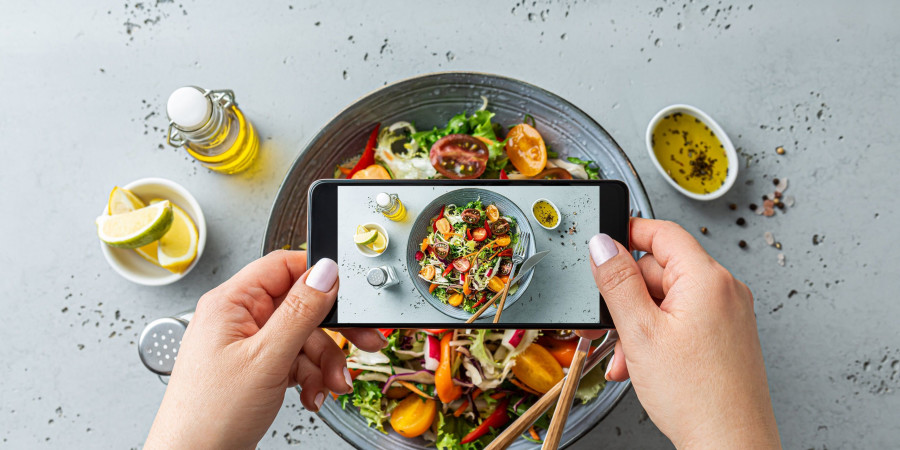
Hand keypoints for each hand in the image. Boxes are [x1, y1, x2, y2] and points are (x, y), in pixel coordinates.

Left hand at [145, 251, 385, 449]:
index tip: (345, 295)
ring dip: (323, 364)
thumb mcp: (266, 358)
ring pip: (304, 338)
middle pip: (300, 306)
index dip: (318, 277)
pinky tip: (311, 395)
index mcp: (231, 303)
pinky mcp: (257, 369)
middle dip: (331, 333)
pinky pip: (296, 361)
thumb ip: (300, 312)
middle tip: (362, 341)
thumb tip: (325, 271)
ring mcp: (248, 346)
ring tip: (329, 386)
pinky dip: (310, 378)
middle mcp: (238, 319)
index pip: (283, 266)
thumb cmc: (209, 415)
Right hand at [579, 218, 780, 448]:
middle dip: (627, 299)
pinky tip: (642, 365)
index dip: (627, 234)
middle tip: (606, 326)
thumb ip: (617, 282)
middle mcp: (724, 292)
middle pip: (660, 272)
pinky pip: (682, 323)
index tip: (602, 245)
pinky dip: (657, 338)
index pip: (662, 233)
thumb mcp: (640, 332)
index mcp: (707, 279)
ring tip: (626, 358)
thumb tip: (603, 245)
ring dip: (638, 326)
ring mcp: (728, 316)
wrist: (730, 446)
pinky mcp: (725, 338)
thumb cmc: (698, 397)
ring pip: (667, 302)